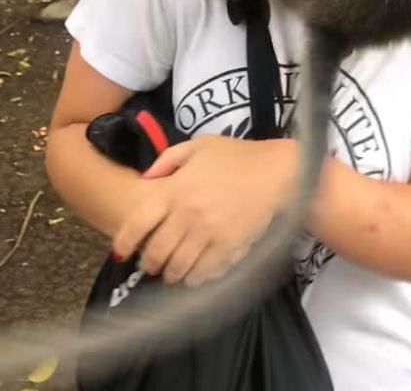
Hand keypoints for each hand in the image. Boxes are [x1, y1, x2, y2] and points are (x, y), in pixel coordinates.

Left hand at [112, 135, 298, 286]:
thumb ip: (168, 160)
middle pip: (156, 252)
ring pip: (177, 268)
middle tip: (150, 264)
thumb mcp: (199, 146)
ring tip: (170, 273)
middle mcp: (187, 215)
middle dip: (149, 263)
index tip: (121, 251)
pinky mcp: (228, 248)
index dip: (124, 242)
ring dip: (169, 274)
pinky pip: (203, 273)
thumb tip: (145, 179)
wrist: (275, 171)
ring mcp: (208, 234)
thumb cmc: (236, 156)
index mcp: (176, 189)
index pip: (138, 223)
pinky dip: (194, 279)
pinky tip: (193, 276)